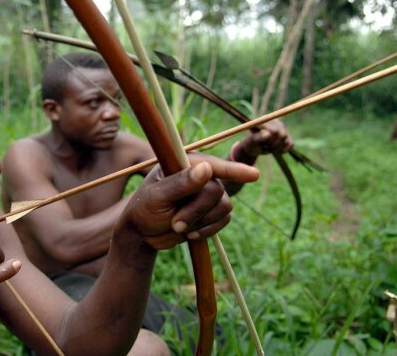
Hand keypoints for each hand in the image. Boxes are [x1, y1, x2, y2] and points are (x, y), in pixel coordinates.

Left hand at [119, 154, 258, 249]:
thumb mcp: (157, 197)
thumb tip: (206, 169)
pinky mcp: (211, 211)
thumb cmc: (144, 209)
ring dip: (201, 222)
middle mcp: (200, 175)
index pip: (213, 165)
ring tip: (178, 227)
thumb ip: (181, 183)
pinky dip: (208, 230)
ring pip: (224, 207)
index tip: (253, 175)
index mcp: (184, 163)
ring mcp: (206, 193)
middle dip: (197, 211)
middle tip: (175, 223)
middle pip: (217, 191)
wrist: (142, 233)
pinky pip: (224, 220)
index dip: (234, 169)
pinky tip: (189, 234)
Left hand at [238, 119, 293, 157]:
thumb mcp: (252, 140)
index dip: (269, 140)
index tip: (263, 144)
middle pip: (282, 135)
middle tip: (265, 147)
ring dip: (277, 148)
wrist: (254, 147)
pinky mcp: (288, 137)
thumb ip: (259, 137)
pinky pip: (290, 144)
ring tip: (268, 148)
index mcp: (268, 119)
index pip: (274, 131)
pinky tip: (275, 150)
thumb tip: (268, 134)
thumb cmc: (252, 141)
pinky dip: (283, 150)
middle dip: (273, 145)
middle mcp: (277, 122)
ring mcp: (283, 129)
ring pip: (286, 140)